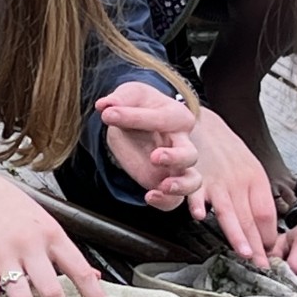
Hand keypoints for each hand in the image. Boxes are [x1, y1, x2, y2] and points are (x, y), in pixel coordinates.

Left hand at [96, 82, 199, 211]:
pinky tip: (149, 196)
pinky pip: (173, 200)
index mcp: (177, 117)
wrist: (132, 120)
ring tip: (164, 186)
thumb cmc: (137, 105)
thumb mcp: (129, 94)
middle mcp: (181, 142)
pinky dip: (164, 202)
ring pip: (192, 181)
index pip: (162, 119)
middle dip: (175, 158)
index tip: (108, 114)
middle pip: (190, 155)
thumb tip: (104, 105)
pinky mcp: (163, 182)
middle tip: (155, 156)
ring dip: (180, 185)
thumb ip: (119, 98)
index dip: (133, 117)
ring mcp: (175, 166)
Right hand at [182, 109, 279, 264]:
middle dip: (257, 246)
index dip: (269, 237)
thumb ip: (254, 195)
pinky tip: (200, 216)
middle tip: (262, 266)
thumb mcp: (247, 167)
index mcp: (255, 179)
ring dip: (236, 233)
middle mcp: (239, 181)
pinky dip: (198, 204)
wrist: (201, 121)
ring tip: (243, 252)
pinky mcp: (195, 176)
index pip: (266, 214)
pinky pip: (196, 192)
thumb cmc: (224, 148)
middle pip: (251, 218)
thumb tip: (265, 226)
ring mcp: (217, 179)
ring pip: (229, 211)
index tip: (269, 254)